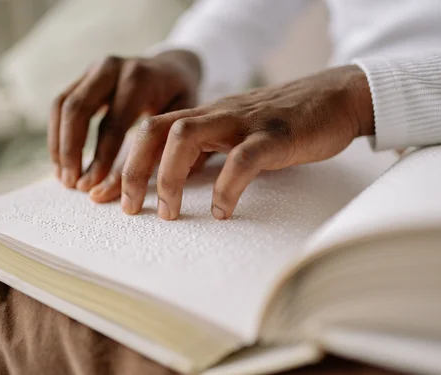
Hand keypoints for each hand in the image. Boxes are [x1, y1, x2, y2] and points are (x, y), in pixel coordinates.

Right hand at [48, 50, 201, 199]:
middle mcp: (112, 68)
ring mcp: (94, 69)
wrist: (171, 67)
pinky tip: (61, 161)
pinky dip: (56, 134)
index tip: (93, 186)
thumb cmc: (179, 97)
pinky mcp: (83, 76)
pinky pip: (59, 105)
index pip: (113, 124)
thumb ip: (164, 144)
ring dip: (59, 145)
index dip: (100, 158)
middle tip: (73, 184)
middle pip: (78, 109)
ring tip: (64, 178)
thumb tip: (143, 185)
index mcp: (140, 79)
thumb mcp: (182, 117)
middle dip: (71, 150)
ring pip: (62, 106)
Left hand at [121, 65, 373, 219]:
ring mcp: (243, 122)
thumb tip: (177, 181)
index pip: (149, 132)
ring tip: (168, 213)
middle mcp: (216, 115)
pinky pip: (241, 159)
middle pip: (154, 130)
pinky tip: (222, 211)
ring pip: (186, 137)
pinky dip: (226, 187)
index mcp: (204, 116)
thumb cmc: (284, 123)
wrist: (335, 97)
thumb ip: (208, 153)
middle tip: (128, 208)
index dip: (123, 164)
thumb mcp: (237, 136)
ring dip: (168, 177)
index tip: (105, 197)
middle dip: (132, 170)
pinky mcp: (274, 135)